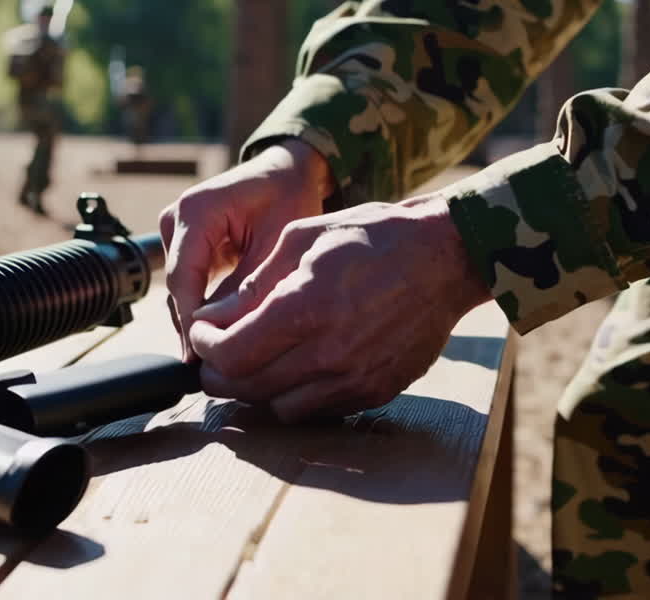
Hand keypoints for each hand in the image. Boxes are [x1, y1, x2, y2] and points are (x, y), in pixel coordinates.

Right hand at [159, 139, 333, 362]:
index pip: (183, 278)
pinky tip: (221, 337)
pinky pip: (189, 283)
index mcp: (195, 211)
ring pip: (181, 289)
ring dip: (198, 320)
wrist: (287, 172)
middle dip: (195, 327)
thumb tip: (227, 332)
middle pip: (177, 287)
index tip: (203, 357)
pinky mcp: (184, 243)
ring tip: (219, 360)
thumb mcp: (275, 244)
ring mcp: (176, 231)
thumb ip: (249, 287)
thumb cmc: (287, 197)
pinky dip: (204, 308)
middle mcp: (175, 218)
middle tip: (212, 370)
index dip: (192, 322)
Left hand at [188, 194, 491, 421]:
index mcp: (305, 308)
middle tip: (216, 352)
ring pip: (279, 409)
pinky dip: (297, 395)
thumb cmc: (374, 236)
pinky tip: (299, 366)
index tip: (204, 330)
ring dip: (257, 388)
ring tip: (258, 359)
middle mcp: (329, 353)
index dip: (204, 346)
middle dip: (219, 372)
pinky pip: (318, 411)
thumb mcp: (304, 239)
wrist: (445, 258)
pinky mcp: (376, 392)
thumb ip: (254, 284)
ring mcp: (355, 379)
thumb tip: (212, 318)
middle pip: (247, 389)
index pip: (229, 354)